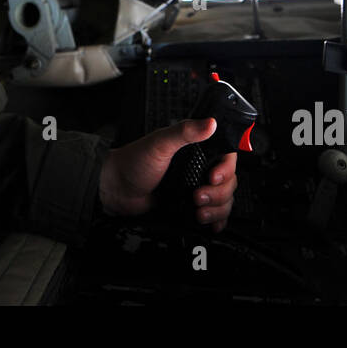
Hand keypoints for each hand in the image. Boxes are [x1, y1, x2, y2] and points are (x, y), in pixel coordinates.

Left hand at [99, 118, 238, 231]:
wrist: (117, 191)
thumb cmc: (133, 163)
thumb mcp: (159, 144)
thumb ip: (184, 132)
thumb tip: (210, 123)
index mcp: (195, 148)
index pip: (226, 156)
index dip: (226, 169)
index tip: (214, 177)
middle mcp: (199, 168)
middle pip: (229, 182)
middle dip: (218, 193)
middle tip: (198, 196)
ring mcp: (196, 187)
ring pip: (224, 200)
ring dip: (217, 209)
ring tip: (198, 212)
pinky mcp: (192, 206)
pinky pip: (215, 214)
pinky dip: (218, 220)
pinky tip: (212, 224)